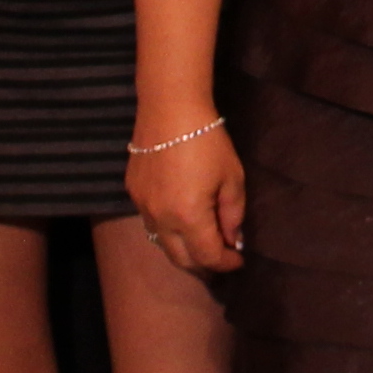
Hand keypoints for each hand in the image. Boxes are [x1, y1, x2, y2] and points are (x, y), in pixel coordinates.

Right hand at [129, 118, 247, 274]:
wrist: (170, 108)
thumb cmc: (208, 141)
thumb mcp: (232, 177)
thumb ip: (233, 214)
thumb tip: (233, 240)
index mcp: (188, 217)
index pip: (208, 257)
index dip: (226, 263)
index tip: (239, 259)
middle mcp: (160, 219)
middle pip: (181, 260)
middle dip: (203, 264)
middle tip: (220, 259)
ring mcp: (142, 206)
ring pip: (162, 243)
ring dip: (183, 249)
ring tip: (201, 243)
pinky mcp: (133, 192)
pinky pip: (151, 222)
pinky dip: (167, 229)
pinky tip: (180, 219)